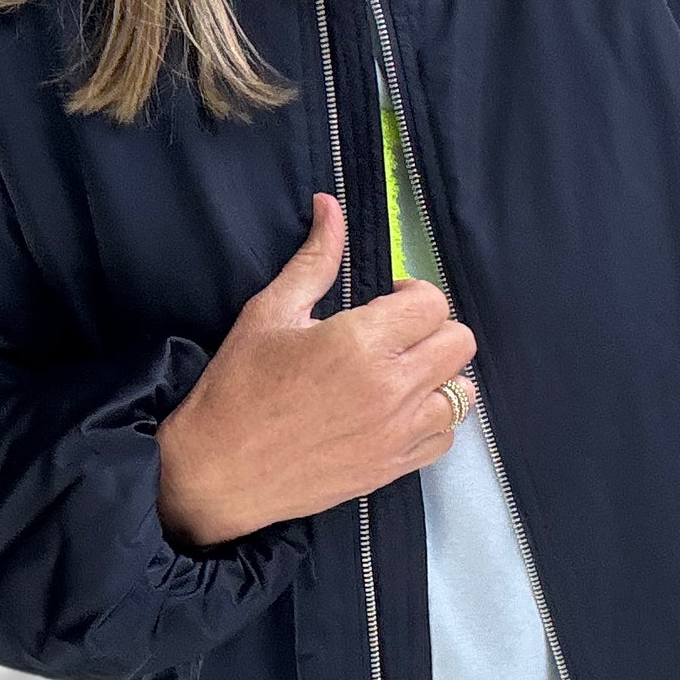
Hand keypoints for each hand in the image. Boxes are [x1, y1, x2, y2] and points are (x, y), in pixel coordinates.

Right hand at [155, 194, 476, 548]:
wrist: (217, 473)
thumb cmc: (236, 389)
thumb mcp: (269, 313)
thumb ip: (313, 260)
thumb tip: (330, 206)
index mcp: (361, 341)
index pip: (432, 302)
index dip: (412, 295)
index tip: (386, 303)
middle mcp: (392, 387)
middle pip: (459, 343)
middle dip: (432, 330)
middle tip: (394, 337)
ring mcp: (398, 432)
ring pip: (462, 392)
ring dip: (438, 376)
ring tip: (400, 376)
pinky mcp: (394, 467)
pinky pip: (446, 437)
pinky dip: (433, 420)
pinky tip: (399, 413)